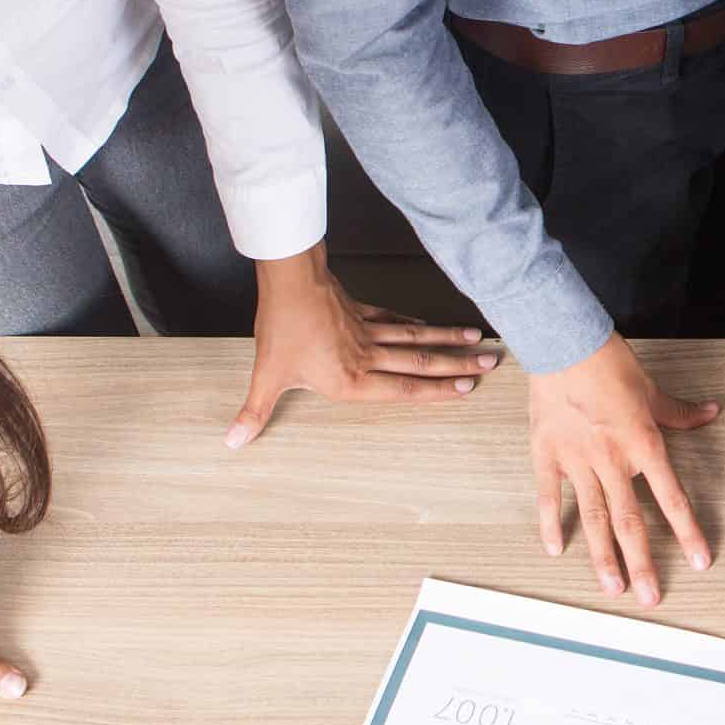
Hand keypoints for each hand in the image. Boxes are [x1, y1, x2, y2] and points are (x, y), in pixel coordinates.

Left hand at [227, 242, 497, 446]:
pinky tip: (429, 327)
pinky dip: (416, 325)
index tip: (469, 387)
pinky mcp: (362, 312)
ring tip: (480, 340)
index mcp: (352, 380)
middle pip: (422, 364)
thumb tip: (232, 442)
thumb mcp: (267, 376)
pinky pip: (396, 321)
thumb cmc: (282, 329)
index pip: (405, 389)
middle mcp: (369, 358)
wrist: (289, 282)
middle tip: (492, 364)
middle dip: (459, 366)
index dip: (439, 391)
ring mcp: (368, 332)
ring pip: (417, 340)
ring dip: (449, 342)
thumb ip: (255, 411)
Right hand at [527, 334, 718, 605]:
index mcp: (642, 443)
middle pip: (630, 520)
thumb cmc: (608, 362)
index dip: (686, 531)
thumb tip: (711, 412)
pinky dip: (551, 523)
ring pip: (593, 517)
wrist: (564, 341)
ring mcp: (577, 460)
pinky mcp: (547, 454)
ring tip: (612, 587)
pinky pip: (550, 496)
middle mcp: (612, 459)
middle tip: (649, 596)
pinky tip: (555, 550)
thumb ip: (680, 412)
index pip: (670, 497)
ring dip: (603, 556)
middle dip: (642, 562)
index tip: (698, 561)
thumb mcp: (652, 389)